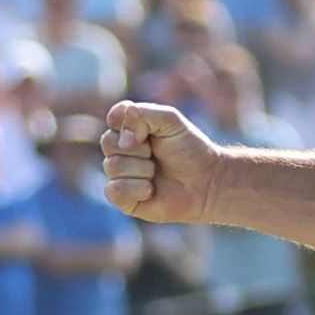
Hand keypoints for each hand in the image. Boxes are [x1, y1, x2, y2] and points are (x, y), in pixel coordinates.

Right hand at [99, 101, 224, 224]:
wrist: (206, 182)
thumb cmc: (189, 149)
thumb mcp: (170, 120)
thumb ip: (142, 114)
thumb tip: (122, 140)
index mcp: (130, 128)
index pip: (113, 119)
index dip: (129, 125)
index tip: (150, 132)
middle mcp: (121, 151)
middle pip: (108, 143)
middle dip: (139, 149)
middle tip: (157, 154)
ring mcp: (120, 175)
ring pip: (112, 166)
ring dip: (142, 169)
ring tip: (157, 173)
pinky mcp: (123, 199)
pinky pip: (114, 190)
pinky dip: (136, 189)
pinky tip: (151, 190)